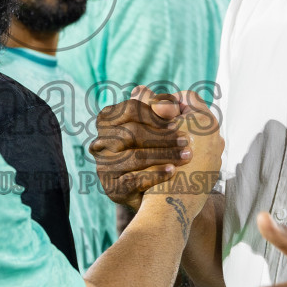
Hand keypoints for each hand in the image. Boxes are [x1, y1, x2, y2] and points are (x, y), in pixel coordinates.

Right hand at [91, 86, 190, 206]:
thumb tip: (152, 95)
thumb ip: (160, 106)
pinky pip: (133, 180)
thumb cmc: (156, 147)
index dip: (155, 114)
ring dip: (164, 155)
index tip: (176, 120)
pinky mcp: (112, 189)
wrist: (154, 190)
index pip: (130, 109)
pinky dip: (155, 175)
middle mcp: (100, 142)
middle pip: (131, 133)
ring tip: (186, 155)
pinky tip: (173, 172)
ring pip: (134, 157)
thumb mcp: (159, 123)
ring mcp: (104, 167)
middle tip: (186, 140)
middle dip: (162, 136)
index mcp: (108, 120)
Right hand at [144, 91, 222, 196]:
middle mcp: (216, 136)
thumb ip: (148, 107)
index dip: (167, 102)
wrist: (171, 206)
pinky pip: (198, 155)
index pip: (187, 97)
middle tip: (156, 127)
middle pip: (193, 117)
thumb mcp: (151, 130)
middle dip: (174, 120)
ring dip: (178, 138)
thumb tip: (141, 89)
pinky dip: (183, 154)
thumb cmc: (157, 164)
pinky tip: (169, 162)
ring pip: (196, 137)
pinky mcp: (212, 172)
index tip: (153, 112)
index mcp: (205, 120)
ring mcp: (216, 155)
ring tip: (160, 145)